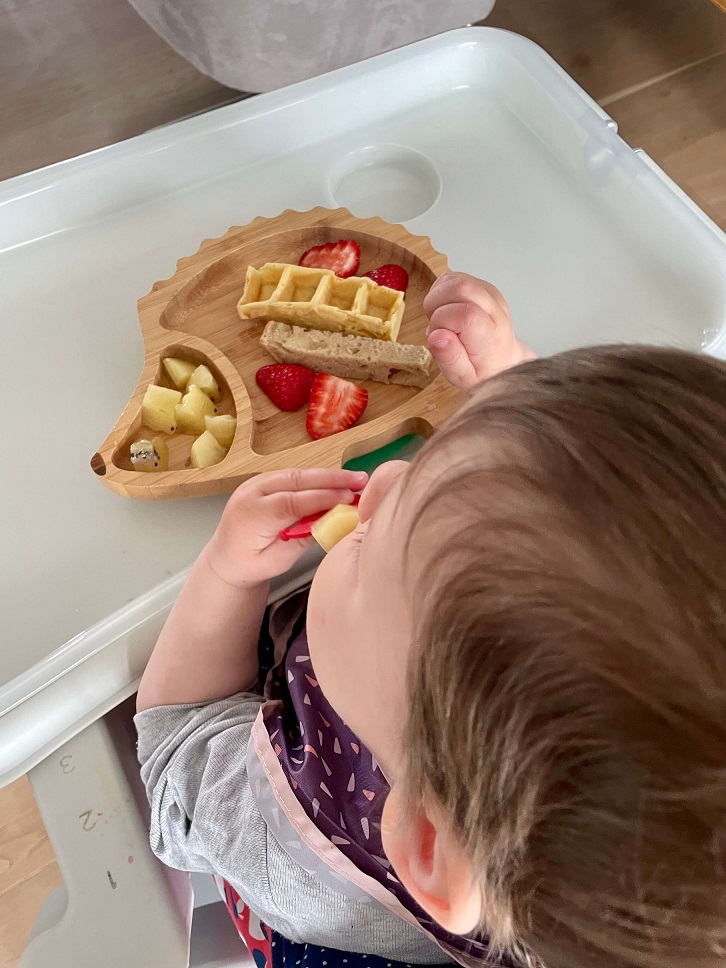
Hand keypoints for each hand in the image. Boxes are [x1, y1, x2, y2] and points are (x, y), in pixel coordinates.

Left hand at [206, 468, 367, 587]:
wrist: (226, 556)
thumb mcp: (276, 561)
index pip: (291, 502)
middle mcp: (251, 492)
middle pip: (296, 479)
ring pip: (297, 474)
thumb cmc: (249, 564)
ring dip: (327, 476)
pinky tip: (337, 482)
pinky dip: (316, 478)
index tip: (349, 498)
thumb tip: (332, 524)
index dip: (322, 498)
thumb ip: (302, 540)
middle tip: (360, 480)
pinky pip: (294, 476)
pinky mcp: (265, 481)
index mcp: (251, 515)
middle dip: (331, 478)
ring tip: (355, 480)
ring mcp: (256, 483)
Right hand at [424, 273, 534, 389]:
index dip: (441, 322)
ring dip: (437, 297)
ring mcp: (491, 295)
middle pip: (461, 288)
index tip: (439, 336)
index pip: (465, 314)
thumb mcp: (463, 377)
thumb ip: (450, 358)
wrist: (502, 361)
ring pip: (455, 279)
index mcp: (491, 336)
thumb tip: (437, 336)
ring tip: (440, 318)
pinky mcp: (483, 287)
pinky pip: (454, 277)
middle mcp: (495, 311)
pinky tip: (444, 309)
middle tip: (436, 325)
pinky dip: (440, 291)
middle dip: (435, 304)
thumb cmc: (482, 370)